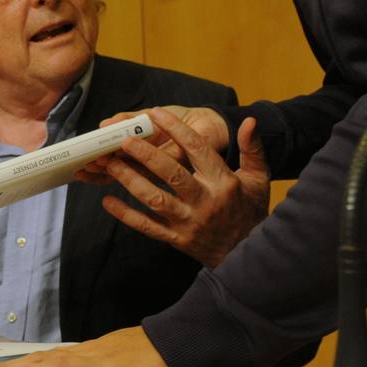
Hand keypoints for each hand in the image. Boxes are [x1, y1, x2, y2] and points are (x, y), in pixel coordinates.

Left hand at [100, 110, 268, 266]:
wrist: (248, 254)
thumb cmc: (251, 210)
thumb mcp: (259, 178)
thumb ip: (252, 148)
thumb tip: (249, 120)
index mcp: (223, 182)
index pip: (198, 150)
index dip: (177, 129)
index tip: (156, 113)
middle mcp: (204, 202)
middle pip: (172, 174)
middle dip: (147, 156)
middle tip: (125, 140)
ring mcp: (188, 222)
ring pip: (155, 200)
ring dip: (131, 182)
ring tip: (112, 165)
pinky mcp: (176, 239)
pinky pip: (147, 227)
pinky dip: (126, 215)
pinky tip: (108, 201)